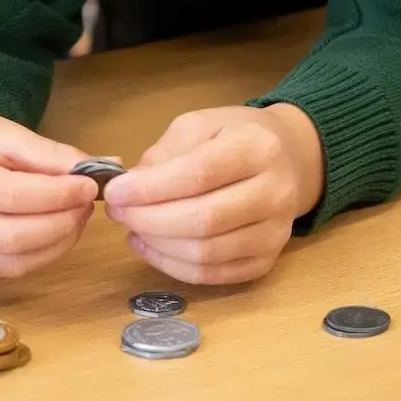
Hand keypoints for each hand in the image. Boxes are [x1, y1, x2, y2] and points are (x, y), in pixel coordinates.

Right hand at [0, 104, 99, 285]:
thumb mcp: (3, 133)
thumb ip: (49, 155)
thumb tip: (102, 170)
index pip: (14, 198)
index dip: (59, 196)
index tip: (89, 186)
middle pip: (15, 239)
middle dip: (63, 225)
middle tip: (85, 206)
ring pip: (13, 265)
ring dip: (55, 245)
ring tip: (72, 219)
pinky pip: (2, 275)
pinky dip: (34, 258)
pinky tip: (45, 235)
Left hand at [105, 104, 322, 284]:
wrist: (287, 161)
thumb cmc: (234, 138)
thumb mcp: (200, 125)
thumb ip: (165, 153)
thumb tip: (131, 188)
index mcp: (258, 149)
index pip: (198, 175)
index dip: (150, 188)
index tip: (114, 191)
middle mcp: (275, 193)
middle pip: (203, 220)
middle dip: (148, 219)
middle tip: (117, 211)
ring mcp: (276, 233)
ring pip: (207, 253)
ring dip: (158, 245)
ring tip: (131, 227)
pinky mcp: (267, 261)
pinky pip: (214, 275)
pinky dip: (174, 267)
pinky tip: (150, 247)